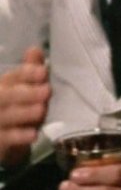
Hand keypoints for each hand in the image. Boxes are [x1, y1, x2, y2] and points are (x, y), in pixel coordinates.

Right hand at [0, 46, 49, 166]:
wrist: (7, 140)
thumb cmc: (20, 109)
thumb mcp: (28, 90)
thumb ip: (31, 71)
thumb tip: (34, 49)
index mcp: (2, 86)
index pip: (10, 77)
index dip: (25, 74)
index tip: (43, 72)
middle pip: (4, 96)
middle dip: (25, 93)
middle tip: (46, 91)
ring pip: (4, 116)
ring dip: (23, 113)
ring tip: (41, 110)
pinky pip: (4, 138)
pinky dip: (18, 136)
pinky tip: (33, 134)